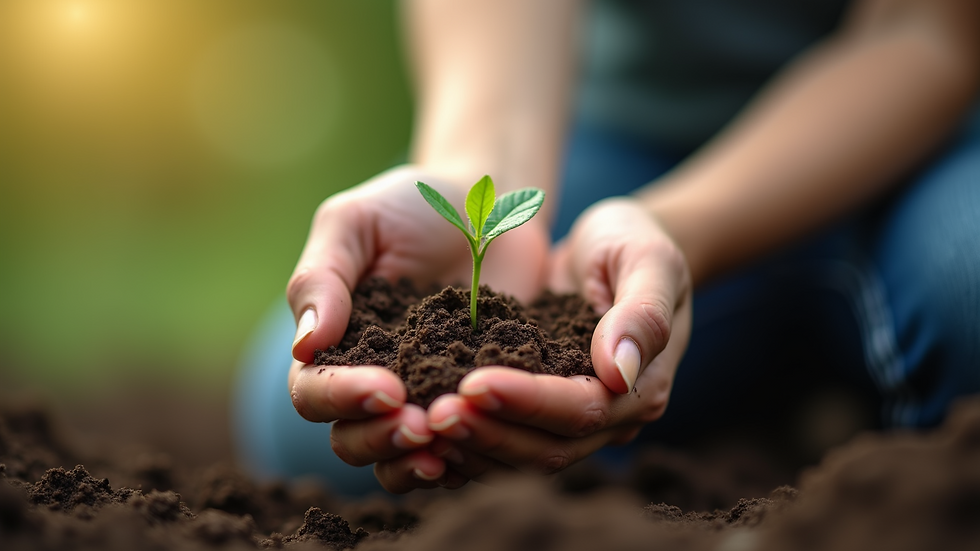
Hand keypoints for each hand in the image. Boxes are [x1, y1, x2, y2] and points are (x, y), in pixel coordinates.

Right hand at [285, 165, 549, 492]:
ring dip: (415, 461)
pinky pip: (457, 450)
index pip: (313, 390)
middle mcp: (370, 379)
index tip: (385, 389)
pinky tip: (484, 444)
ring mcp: (421, 396)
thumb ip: (323, 276)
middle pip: (349, 438)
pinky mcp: (470, 403)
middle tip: (421, 426)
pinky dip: (463, 458)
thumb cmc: (412, 205)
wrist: (490, 206)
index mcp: (332, 342)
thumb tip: (304, 345)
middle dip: (379, 439)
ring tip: (446, 448)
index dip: (341, 398)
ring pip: (397, 458)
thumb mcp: (357, 221)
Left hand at [425, 197, 691, 481]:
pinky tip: (424, 429)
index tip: (475, 383)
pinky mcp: (538, 415)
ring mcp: (571, 422)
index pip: (583, 409)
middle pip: (548, 448)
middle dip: (490, 432)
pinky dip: (467, 444)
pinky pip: (503, 445)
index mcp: (641, 387)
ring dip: (472, 445)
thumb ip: (643, 313)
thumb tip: (621, 372)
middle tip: (434, 414)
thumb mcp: (648, 259)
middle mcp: (610, 419)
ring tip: (421, 423)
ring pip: (522, 457)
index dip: (529, 401)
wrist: (610, 246)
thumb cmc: (632, 242)